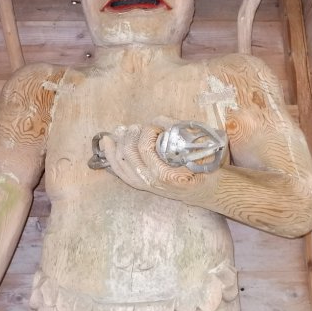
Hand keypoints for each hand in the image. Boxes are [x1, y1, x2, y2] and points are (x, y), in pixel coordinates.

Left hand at [99, 123, 217, 203]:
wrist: (203, 190)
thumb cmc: (203, 167)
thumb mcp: (198, 148)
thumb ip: (178, 131)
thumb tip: (158, 120)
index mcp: (166, 173)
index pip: (145, 147)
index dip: (148, 130)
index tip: (155, 125)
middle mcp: (151, 181)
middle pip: (129, 152)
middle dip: (130, 134)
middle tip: (136, 126)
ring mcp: (143, 184)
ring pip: (120, 161)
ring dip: (118, 142)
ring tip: (121, 131)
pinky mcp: (139, 184)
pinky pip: (118, 170)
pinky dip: (111, 155)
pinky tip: (108, 143)